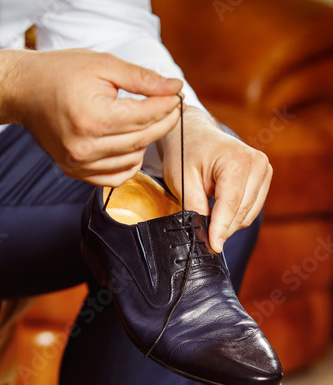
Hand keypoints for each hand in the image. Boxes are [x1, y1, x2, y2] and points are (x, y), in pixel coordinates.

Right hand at [4, 49, 182, 185]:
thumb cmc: (60, 74)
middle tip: (171, 108)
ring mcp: (79, 163)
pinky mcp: (76, 171)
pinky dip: (129, 164)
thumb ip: (141, 79)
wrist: (26, 91)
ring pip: (132, 161)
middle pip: (142, 139)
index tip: (176, 97)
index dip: (166, 106)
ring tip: (146, 123)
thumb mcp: (103, 65)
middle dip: (163, 122)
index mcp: (92, 117)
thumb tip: (173, 87)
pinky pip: (115, 177)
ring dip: (146, 143)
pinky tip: (131, 147)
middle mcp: (85, 146)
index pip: (144, 117)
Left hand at [160, 106, 272, 252]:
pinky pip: (251, 210)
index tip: (213, 247)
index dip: (221, 228)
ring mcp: (264, 170)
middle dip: (222, 227)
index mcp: (237, 159)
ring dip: (227, 223)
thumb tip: (204, 234)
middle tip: (200, 233)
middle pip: (241, 212)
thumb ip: (194, 206)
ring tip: (206, 212)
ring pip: (248, 214)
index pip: (231, 204)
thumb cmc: (186, 152)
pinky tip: (218, 209)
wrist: (195, 134)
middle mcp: (258, 163)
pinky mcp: (264, 179)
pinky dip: (234, 216)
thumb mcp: (182, 179)